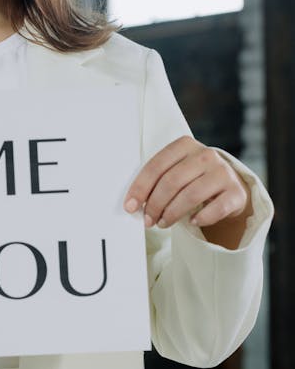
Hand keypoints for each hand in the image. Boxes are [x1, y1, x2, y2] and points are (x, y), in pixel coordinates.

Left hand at [124, 135, 249, 232]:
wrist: (229, 188)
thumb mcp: (177, 171)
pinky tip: (192, 221)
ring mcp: (223, 172)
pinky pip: (216, 208)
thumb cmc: (194, 180)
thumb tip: (134, 203)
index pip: (157, 166)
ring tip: (164, 223)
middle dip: (155, 204)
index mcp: (185, 145)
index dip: (140, 188)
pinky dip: (202, 218)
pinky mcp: (236, 192)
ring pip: (191, 195)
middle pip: (172, 181)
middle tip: (148, 220)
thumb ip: (158, 180)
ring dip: (172, 213)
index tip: (131, 206)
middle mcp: (206, 155)